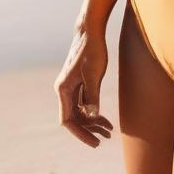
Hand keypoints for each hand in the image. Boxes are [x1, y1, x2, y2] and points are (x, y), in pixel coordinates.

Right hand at [54, 24, 114, 147]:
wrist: (91, 30)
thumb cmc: (92, 50)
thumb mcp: (93, 73)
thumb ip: (92, 96)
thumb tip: (92, 117)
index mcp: (63, 89)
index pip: (68, 120)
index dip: (80, 134)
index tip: (95, 142)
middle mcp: (64, 89)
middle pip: (74, 118)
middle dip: (89, 129)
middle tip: (107, 137)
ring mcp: (71, 86)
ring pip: (80, 111)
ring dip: (93, 122)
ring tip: (109, 130)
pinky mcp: (79, 83)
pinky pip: (84, 103)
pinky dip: (93, 112)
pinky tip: (105, 118)